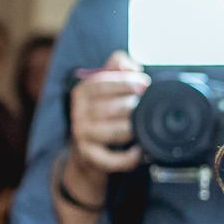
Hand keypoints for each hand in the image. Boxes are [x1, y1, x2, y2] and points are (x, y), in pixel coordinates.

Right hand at [67, 51, 149, 184]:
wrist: (87, 148)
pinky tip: (139, 151)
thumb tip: (128, 64)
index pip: (101, 83)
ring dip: (133, 129)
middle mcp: (78, 113)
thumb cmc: (104, 111)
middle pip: (110, 108)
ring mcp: (82, 135)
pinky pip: (110, 159)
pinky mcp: (89, 155)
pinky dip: (127, 158)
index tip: (144, 84)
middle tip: (146, 107)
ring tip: (143, 126)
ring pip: (113, 132)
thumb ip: (117, 67)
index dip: (125, 82)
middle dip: (133, 106)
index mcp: (82, 92)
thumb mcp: (107, 84)